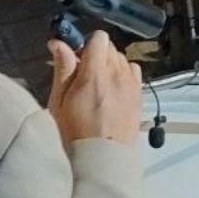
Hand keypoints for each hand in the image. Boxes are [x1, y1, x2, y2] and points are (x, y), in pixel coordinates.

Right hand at [46, 31, 142, 146]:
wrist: (101, 158)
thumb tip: (59, 43)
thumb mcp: (59, 101)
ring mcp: (131, 84)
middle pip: (111, 47)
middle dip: (97, 54)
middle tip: (84, 73)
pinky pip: (133, 71)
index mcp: (95, 74)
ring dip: (110, 64)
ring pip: (122, 58)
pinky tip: (114, 88)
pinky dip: (124, 73)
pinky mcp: (139, 94)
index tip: (77, 58)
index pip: (99, 38)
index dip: (86, 44)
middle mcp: (117, 74)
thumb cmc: (74, 132)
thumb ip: (63, 69)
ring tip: (99, 84)